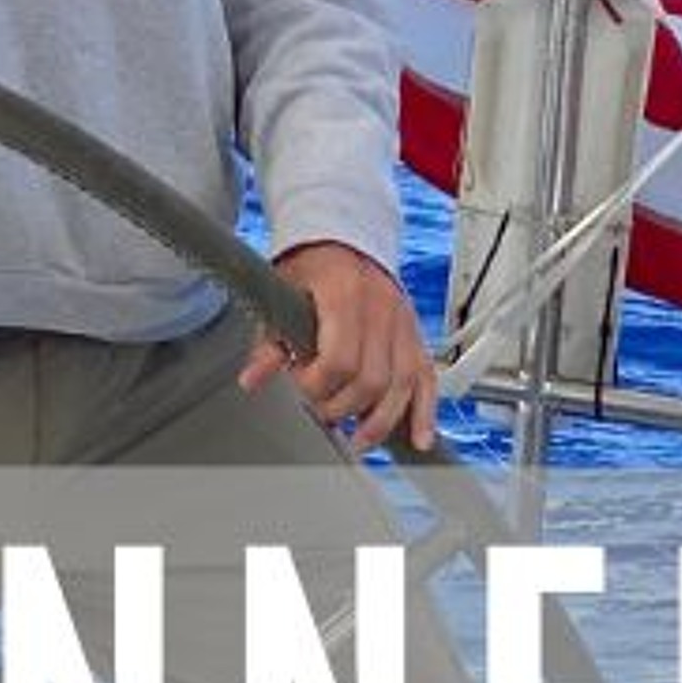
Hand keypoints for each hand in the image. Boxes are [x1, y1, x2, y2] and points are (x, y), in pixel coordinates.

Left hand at [241, 240, 439, 454]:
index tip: (299, 382)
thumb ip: (270, 342)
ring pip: (402, 386)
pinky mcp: (415, 335)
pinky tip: (418, 439)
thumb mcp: (281, 295)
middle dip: (342, 406)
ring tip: (357, 441)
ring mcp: (403, 322)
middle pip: (371, 380)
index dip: (316, 384)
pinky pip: (428, 380)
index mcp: (345, 294)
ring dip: (379, 422)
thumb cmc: (310, 267)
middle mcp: (381, 308)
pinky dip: (424, 412)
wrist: (342, 242)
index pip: (339, 360)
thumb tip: (253, 379)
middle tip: (319, 408)